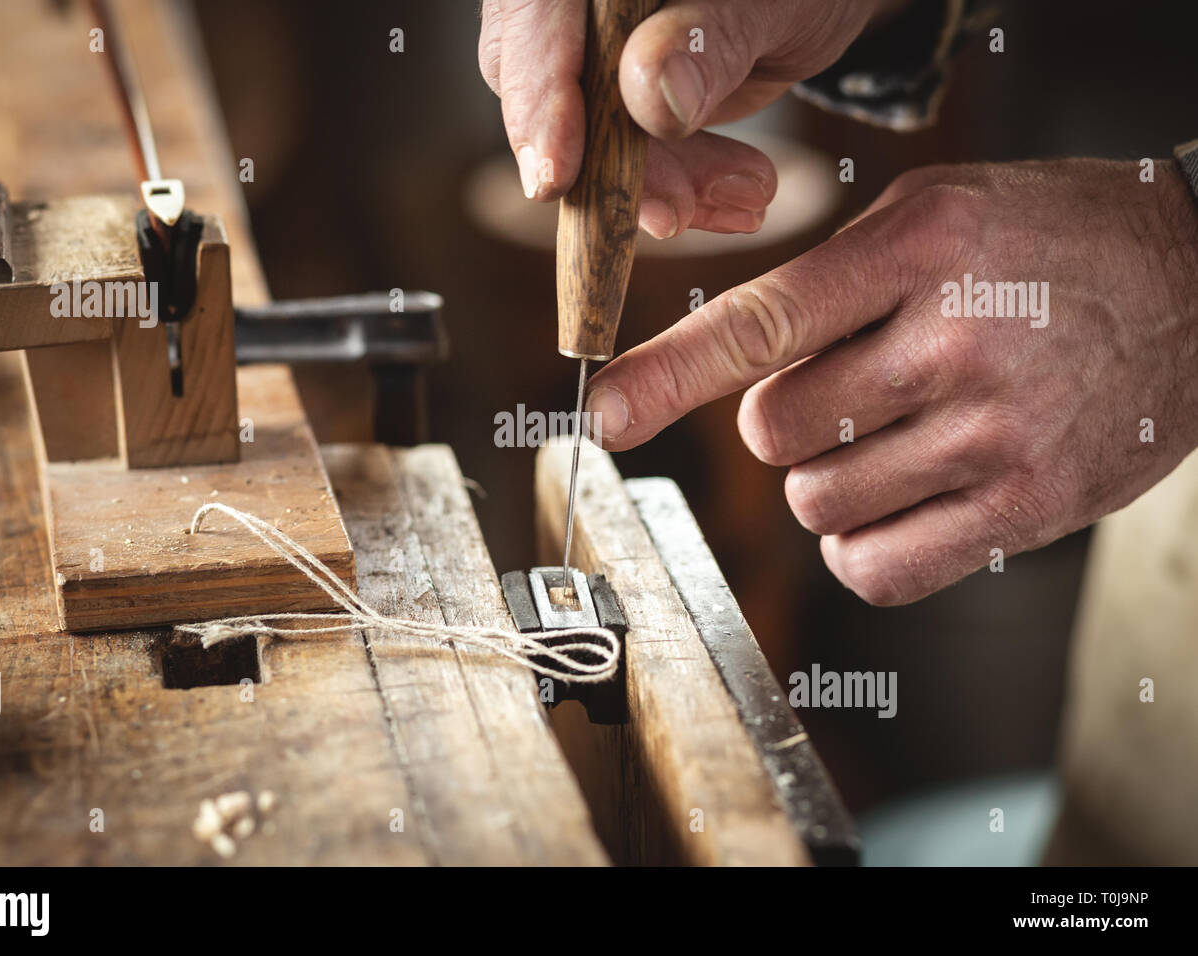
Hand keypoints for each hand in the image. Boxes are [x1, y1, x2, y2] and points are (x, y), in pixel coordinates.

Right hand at [477, 0, 891, 237]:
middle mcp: (572, 6)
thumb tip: (648, 94)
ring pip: (583, 136)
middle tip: (671, 217)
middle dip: (608, 168)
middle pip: (545, 85)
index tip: (556, 176)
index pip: (534, 16)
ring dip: (656, 187)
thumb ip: (708, 40)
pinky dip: (678, 189)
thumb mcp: (774, 3)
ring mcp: (585, 50)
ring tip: (740, 199)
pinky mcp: (609, 101)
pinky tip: (736, 199)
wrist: (805, 5)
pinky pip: (620, 158)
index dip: (539, 98)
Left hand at [584, 159, 1197, 603]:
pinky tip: (898, 499)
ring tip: (894, 436)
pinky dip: (862, 544)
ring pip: (816, 502)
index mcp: (920, 251)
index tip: (606, 413)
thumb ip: (832, 279)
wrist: (1197, 286)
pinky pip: (876, 567)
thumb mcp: (938, 212)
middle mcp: (953, 343)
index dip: (669, 376)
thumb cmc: (1047, 245)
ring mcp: (993, 435)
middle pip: (774, 430)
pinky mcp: (1023, 509)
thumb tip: (724, 364)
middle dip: (783, 422)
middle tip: (844, 393)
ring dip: (827, 479)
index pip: (762, 324)